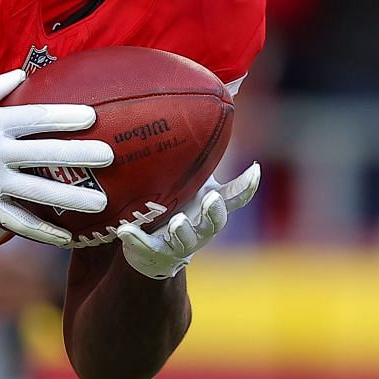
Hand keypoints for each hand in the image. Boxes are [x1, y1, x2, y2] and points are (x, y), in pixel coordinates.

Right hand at [0, 70, 110, 246]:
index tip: (93, 117)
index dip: (65, 117)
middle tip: (111, 155)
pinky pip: (19, 221)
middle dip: (80, 154)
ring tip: (101, 203)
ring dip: (72, 197)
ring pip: (39, 191)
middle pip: (46, 153)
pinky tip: (68, 238)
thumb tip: (23, 73)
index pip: (37, 118)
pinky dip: (44, 231)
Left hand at [116, 163, 258, 279]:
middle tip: (212, 198)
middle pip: (213, 223)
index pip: (235, 198)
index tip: (254, 170)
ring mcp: (178, 243)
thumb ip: (204, 166)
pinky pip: (145, 246)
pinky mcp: (153, 251)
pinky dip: (136, 239)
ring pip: (184, 241)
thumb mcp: (195, 187)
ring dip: (182, 231)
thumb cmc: (180, 207)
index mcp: (212, 210)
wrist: (156, 248)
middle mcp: (201, 229)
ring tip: (176, 221)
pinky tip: (125, 230)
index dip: (247, 186)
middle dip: (214, 212)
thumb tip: (213, 126)